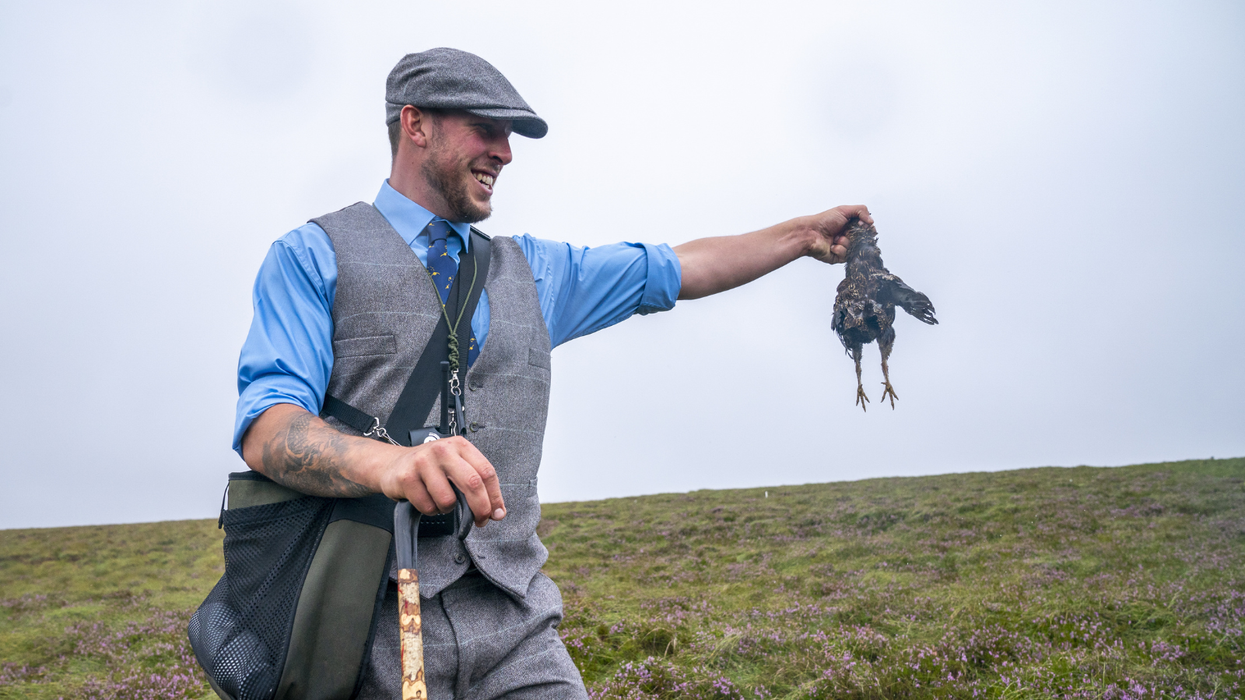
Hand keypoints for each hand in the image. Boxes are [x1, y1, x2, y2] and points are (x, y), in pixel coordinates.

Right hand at [378, 436, 505, 527]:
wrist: (392, 464)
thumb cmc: (429, 468)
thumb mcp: (455, 466)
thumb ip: (476, 483)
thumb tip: (497, 511)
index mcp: (460, 446)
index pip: (486, 472)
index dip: (495, 496)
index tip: (497, 513)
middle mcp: (443, 450)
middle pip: (473, 483)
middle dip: (480, 508)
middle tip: (480, 520)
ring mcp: (423, 462)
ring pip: (448, 500)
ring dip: (447, 509)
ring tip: (440, 501)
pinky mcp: (407, 477)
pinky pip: (428, 506)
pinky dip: (430, 510)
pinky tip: (425, 499)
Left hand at [805, 205, 872, 263]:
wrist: (810, 233)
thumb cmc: (823, 221)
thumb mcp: (844, 210)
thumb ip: (861, 211)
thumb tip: (871, 221)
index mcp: (850, 226)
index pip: (866, 229)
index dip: (868, 229)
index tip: (865, 226)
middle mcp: (847, 237)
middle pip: (863, 240)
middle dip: (856, 235)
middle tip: (847, 231)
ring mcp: (843, 247)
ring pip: (855, 248)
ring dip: (846, 242)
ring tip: (836, 238)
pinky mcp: (838, 257)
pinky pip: (847, 256)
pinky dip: (840, 249)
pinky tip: (832, 246)